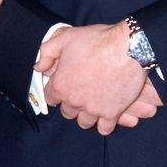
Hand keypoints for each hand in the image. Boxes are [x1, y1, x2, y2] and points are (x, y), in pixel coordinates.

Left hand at [36, 21, 161, 134]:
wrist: (128, 48)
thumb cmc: (97, 41)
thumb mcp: (65, 38)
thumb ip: (47, 52)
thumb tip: (38, 66)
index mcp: (61, 85)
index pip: (50, 98)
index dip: (56, 91)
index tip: (63, 86)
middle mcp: (74, 100)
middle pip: (67, 111)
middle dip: (71, 103)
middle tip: (80, 92)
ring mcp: (93, 109)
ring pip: (84, 122)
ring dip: (86, 114)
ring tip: (92, 103)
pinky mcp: (112, 113)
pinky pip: (104, 128)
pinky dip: (104, 123)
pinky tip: (105, 113)